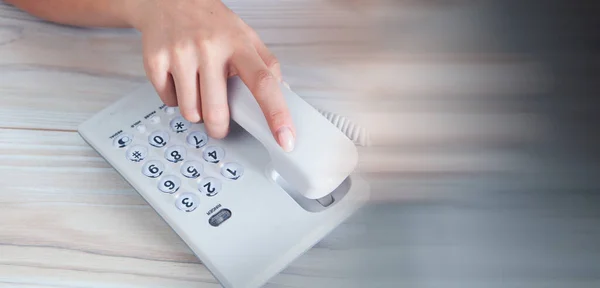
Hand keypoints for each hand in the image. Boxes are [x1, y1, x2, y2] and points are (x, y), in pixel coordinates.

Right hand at [128, 0, 294, 150]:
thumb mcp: (245, 36)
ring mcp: (181, 54)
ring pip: (191, 112)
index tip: (285, 139)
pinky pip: (169, 101)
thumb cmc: (211, 23)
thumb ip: (267, 64)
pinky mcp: (156, 60)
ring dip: (196, 112)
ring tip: (197, 89)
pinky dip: (175, 98)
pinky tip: (179, 79)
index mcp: (239, 44)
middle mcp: (210, 48)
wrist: (168, 0)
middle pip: (217, 111)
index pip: (264, 84)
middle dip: (220, 128)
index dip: (276, 115)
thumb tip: (283, 94)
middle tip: (220, 124)